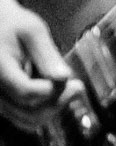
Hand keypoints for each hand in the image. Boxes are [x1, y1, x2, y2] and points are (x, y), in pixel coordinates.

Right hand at [0, 0, 71, 130]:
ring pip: (28, 120)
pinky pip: (25, 117)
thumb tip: (64, 77)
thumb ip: (47, 54)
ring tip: (69, 89)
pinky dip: (44, 110)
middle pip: (28, 112)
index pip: (26, 91)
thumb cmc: (13, 25)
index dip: (52, 90)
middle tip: (78, 87)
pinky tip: (56, 92)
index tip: (72, 79)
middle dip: (58, 102)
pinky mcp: (4, 104)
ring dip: (53, 109)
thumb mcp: (32, 30)